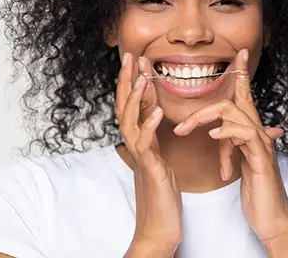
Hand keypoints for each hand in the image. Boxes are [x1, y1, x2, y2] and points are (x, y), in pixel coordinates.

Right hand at [116, 53, 181, 256]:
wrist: (159, 231)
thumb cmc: (162, 198)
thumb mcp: (160, 161)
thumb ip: (155, 139)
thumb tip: (155, 117)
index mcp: (141, 143)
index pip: (133, 106)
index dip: (132, 82)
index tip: (136, 60)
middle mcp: (136, 147)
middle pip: (125, 108)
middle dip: (126, 81)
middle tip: (129, 56)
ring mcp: (141, 159)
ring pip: (130, 123)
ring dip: (135, 99)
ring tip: (142, 78)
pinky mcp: (150, 171)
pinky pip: (146, 146)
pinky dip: (150, 127)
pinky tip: (157, 112)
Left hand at [173, 49, 287, 253]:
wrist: (273, 218)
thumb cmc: (257, 191)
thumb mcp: (239, 163)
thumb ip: (231, 144)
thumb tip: (220, 132)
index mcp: (250, 132)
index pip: (244, 96)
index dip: (242, 74)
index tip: (239, 54)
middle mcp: (258, 133)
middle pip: (232, 102)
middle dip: (201, 109)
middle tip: (179, 126)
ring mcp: (261, 144)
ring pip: (234, 113)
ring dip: (205, 119)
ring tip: (183, 131)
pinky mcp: (262, 159)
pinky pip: (245, 135)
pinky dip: (227, 132)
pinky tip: (213, 137)